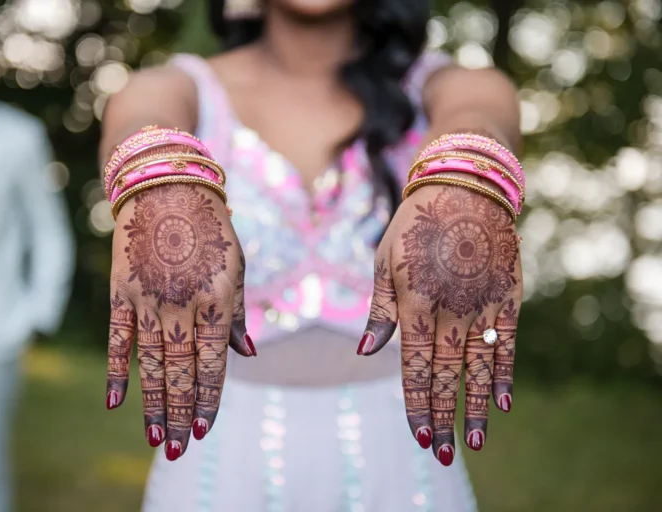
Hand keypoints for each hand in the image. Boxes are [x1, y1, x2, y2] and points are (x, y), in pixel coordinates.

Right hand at [106, 184, 254, 460]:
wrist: (166, 184)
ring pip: (151, 365)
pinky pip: (119, 339)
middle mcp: (182, 305)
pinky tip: (116, 402)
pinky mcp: (122, 290)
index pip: (213, 364)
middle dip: (180, 415)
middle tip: (178, 450)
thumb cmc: (210, 227)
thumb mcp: (236, 265)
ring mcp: (149, 299)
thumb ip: (238, 312)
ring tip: (155, 438)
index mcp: (217, 299)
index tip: (203, 430)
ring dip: (153, 405)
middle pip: (180, 372)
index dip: (208, 400)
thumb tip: (246, 356)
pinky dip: (118, 372)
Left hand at [360, 185, 521, 465]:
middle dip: (442, 417)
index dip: (417, 403)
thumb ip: (380, 310)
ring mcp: (482, 303)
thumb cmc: (414, 225)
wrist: (463, 187)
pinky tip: (501, 401)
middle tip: (441, 453)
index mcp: (414, 301)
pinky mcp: (507, 295)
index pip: (415, 366)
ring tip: (474, 442)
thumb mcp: (384, 261)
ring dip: (475, 406)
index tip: (417, 435)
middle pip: (446, 374)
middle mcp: (450, 309)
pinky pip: (507, 342)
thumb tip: (368, 353)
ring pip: (478, 366)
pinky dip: (504, 372)